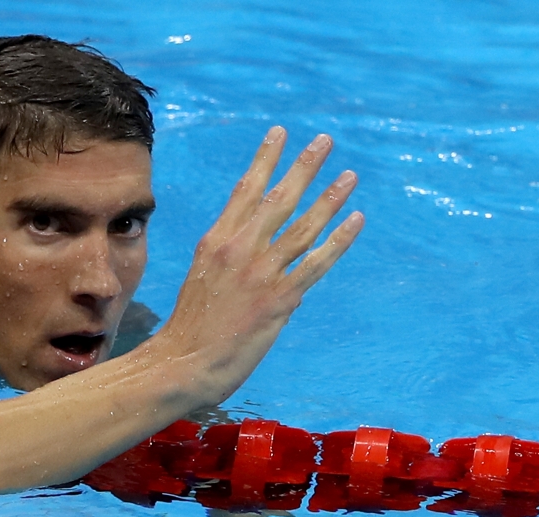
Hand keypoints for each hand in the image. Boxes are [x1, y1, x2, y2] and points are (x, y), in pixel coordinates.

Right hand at [151, 126, 362, 405]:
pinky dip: (338, 241)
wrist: (182, 362)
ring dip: (329, 198)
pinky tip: (356, 220)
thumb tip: (268, 260)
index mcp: (215, 242)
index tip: (280, 133)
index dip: (265, 160)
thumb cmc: (189, 328)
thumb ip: (232, 263)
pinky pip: (316, 264)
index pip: (245, 190)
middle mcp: (238, 250)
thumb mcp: (202, 280)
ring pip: (302, 226)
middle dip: (303, 167)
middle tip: (324, 140)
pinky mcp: (278, 300)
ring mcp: (260, 274)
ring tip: (350, 176)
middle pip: (278, 199)